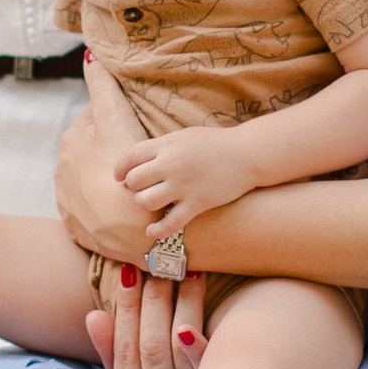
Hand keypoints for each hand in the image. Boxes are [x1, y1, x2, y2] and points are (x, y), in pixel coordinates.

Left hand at [55, 80, 155, 263]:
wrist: (127, 230)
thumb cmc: (127, 168)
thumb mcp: (116, 120)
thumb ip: (102, 85)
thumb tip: (88, 55)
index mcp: (73, 140)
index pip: (96, 118)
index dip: (119, 121)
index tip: (135, 129)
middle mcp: (63, 167)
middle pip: (91, 149)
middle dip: (110, 150)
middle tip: (138, 156)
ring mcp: (68, 198)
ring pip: (89, 179)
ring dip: (105, 178)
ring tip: (132, 185)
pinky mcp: (75, 224)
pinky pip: (89, 210)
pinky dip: (101, 207)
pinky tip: (121, 208)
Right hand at [83, 256, 210, 368]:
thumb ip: (111, 349)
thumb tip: (94, 316)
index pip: (124, 345)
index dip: (126, 307)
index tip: (131, 270)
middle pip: (149, 344)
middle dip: (154, 300)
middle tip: (163, 261)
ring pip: (174, 350)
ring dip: (181, 308)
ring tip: (190, 272)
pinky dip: (195, 352)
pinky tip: (190, 327)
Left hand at [117, 124, 252, 229]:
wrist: (248, 154)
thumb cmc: (214, 144)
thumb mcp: (183, 136)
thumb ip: (160, 147)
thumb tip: (135, 160)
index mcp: (167, 145)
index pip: (129, 157)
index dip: (119, 169)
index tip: (119, 177)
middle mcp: (172, 164)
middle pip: (134, 181)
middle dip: (134, 187)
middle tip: (142, 189)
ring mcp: (184, 185)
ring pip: (146, 202)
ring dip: (146, 204)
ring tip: (154, 203)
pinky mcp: (198, 203)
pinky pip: (170, 223)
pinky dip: (158, 230)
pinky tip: (152, 231)